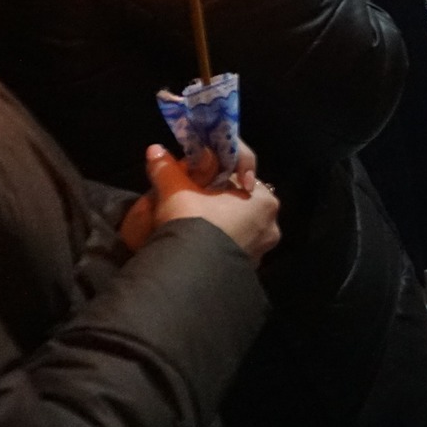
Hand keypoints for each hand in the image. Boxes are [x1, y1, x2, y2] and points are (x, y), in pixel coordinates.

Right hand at [142, 144, 281, 263]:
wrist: (189, 277)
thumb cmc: (192, 225)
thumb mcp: (176, 192)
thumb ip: (167, 169)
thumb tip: (155, 150)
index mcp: (265, 201)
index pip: (242, 176)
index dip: (219, 172)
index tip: (199, 176)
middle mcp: (271, 225)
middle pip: (242, 201)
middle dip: (219, 198)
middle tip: (194, 197)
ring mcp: (261, 251)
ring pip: (239, 226)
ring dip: (220, 221)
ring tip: (194, 221)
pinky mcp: (247, 271)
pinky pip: (233, 247)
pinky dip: (219, 242)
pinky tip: (199, 242)